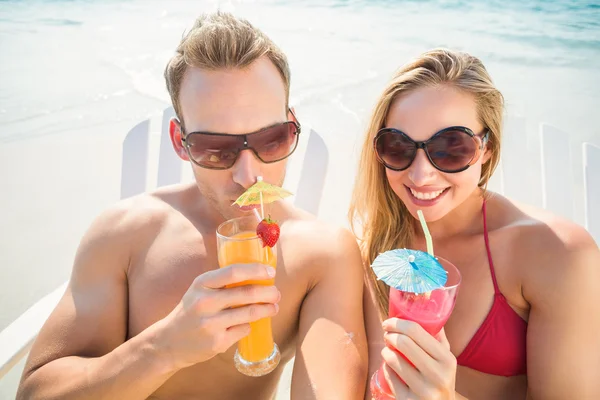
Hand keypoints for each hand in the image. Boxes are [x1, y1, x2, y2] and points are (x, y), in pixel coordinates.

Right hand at [154, 263, 280, 369]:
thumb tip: (258, 274)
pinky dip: (250, 325)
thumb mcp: (200, 290)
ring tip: (274, 307)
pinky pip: (243, 329)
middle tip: (277, 293)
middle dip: (268, 292)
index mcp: (202, 284)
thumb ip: (222, 282)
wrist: (169, 342)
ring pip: (249, 313)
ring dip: (267, 309)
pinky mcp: (217, 342)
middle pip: (247, 293)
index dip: (256, 270)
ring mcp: (210, 324)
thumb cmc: (192, 310)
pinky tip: (250, 324)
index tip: (271, 272)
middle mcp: (205, 302)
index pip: (234, 272)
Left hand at [381, 318, 455, 399]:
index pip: (416, 330)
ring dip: (385, 351)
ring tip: (387, 351)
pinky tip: (389, 367)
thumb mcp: (446, 361)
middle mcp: (438, 375)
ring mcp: (423, 391)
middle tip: (387, 334)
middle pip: (402, 342)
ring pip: (393, 359)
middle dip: (389, 335)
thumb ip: (438, 338)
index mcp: (447, 359)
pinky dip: (386, 368)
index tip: (389, 322)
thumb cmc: (440, 379)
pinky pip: (389, 376)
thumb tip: (428, 310)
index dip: (397, 322)